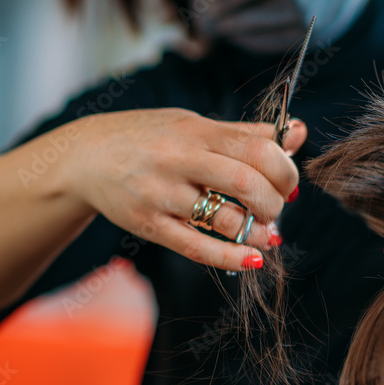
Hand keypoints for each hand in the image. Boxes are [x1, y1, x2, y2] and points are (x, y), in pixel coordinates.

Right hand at [64, 108, 305, 270]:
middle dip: (274, 203)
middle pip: (248, 184)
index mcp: (196, 131)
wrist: (84, 156)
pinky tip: (253, 259)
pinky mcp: (149, 224)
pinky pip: (197, 247)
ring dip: (256, 231)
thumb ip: (246, 133)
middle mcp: (179, 159)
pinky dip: (231, 257)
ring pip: (226, 219)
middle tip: (275, 208)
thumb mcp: (195, 126)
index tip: (288, 183)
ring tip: (263, 231)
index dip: (285, 170)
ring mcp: (162, 194)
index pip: (258, 148)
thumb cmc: (149, 139)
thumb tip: (299, 132)